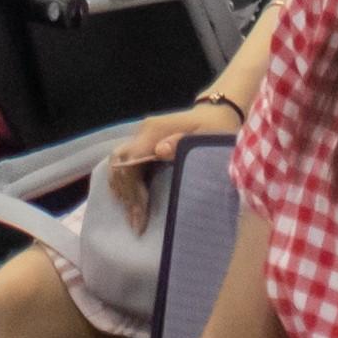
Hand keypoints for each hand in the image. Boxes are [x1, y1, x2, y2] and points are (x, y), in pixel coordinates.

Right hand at [103, 101, 239, 219]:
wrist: (218, 114)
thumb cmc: (217, 129)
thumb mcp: (208, 137)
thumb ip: (184, 143)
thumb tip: (159, 150)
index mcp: (154, 130)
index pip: (129, 160)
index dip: (131, 189)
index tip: (139, 217)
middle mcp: (143, 132)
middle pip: (119, 164)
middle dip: (126, 195)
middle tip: (136, 223)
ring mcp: (142, 138)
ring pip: (118, 165)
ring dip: (124, 192)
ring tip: (135, 218)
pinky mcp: (144, 145)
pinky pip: (126, 166)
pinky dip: (126, 186)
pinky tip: (134, 203)